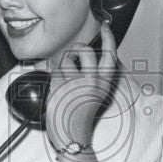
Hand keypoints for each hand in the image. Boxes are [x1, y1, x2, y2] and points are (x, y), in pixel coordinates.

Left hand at [45, 21, 118, 151]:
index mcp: (105, 83)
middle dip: (76, 49)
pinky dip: (51, 75)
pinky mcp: (60, 86)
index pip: (110, 55)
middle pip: (85, 50)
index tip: (105, 27)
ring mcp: (76, 83)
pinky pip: (53, 70)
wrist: (72, 134)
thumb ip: (92, 75)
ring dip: (61, 65)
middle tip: (73, 56)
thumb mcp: (95, 94)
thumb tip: (79, 56)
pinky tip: (55, 86)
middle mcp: (93, 81)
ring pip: (66, 59)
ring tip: (63, 80)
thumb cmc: (81, 114)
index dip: (108, 38)